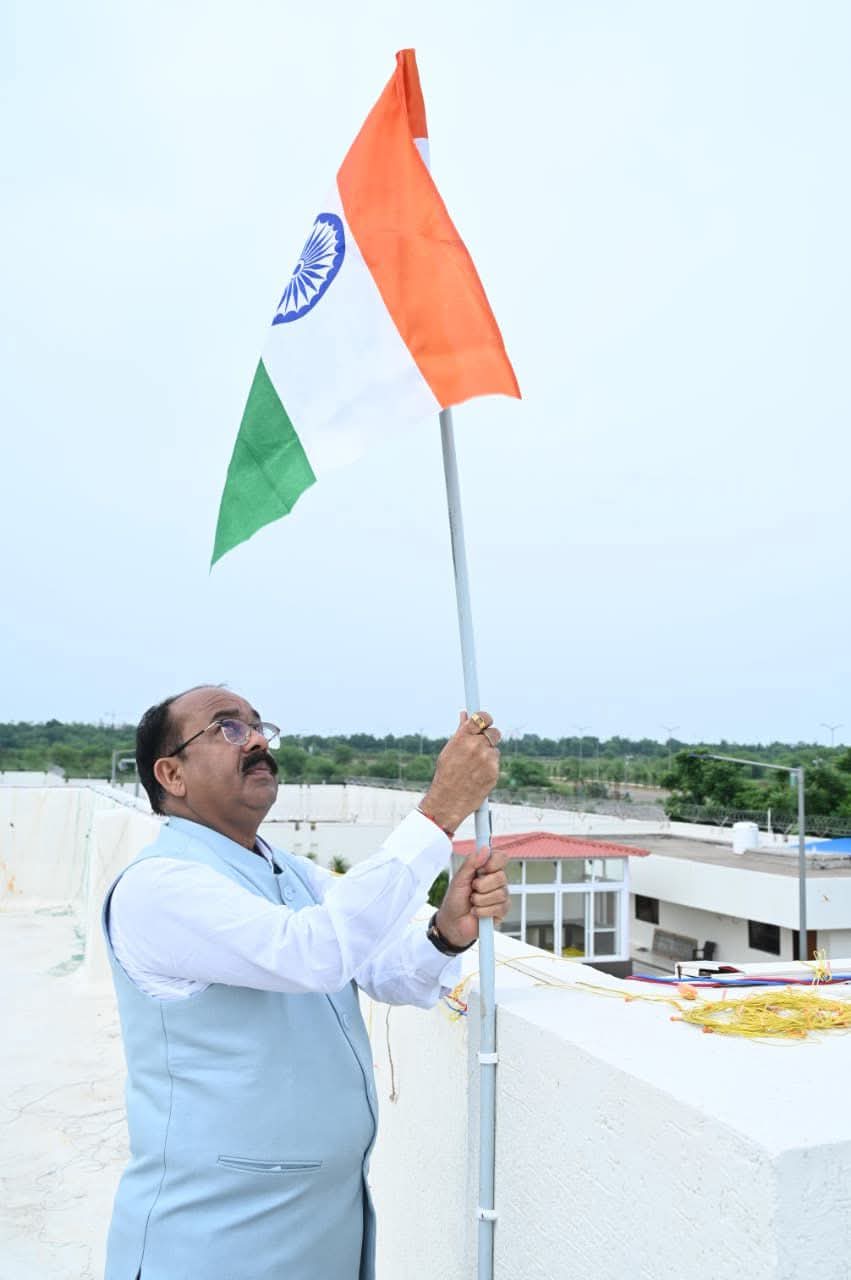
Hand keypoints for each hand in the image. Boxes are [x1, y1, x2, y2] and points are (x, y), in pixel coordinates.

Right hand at [421, 711, 500, 834]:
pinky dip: (489, 768)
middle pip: (494, 732)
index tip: (485, 722)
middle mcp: (476, 745)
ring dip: (488, 755)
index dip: (486, 719)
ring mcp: (486, 759)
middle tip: (482, 744)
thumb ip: (460, 732)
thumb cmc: (446, 774)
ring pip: (495, 750)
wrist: (448, 801)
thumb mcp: (449, 750)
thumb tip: (464, 714)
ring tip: (474, 768)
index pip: (482, 717)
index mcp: (463, 737)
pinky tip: (477, 776)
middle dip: (490, 737)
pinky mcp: (494, 771)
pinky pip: (495, 764)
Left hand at [435, 843, 510, 950]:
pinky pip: (498, 908)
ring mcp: (501, 896)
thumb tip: (485, 849)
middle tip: (472, 890)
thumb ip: (471, 863)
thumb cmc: (455, 900)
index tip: (482, 868)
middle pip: (501, 876)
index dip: (493, 862)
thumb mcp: (459, 879)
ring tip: (473, 902)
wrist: (452, 923)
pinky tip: (476, 912)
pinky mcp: (501, 912)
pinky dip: (482, 911)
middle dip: (481, 885)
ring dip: (480, 900)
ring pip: (500, 893)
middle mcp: (496, 882)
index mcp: (487, 870)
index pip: (501, 858)